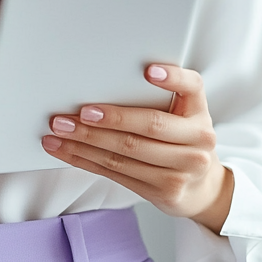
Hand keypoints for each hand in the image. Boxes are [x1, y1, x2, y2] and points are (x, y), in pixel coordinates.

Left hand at [40, 64, 233, 232]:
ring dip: (86, 142)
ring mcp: (183, 169)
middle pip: (148, 126)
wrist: (201, 188)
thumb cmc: (182, 144)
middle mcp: (198, 140)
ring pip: (126, 153)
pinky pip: (116, 172)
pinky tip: (66, 150)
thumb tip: (101, 88)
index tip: (148, 71)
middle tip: (78, 113)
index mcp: (199, 112)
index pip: (192, 87)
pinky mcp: (164, 191)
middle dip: (108, 119)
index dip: (172, 78)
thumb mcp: (182, 119)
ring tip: (60, 131)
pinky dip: (86, 160)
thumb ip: (158, 103)